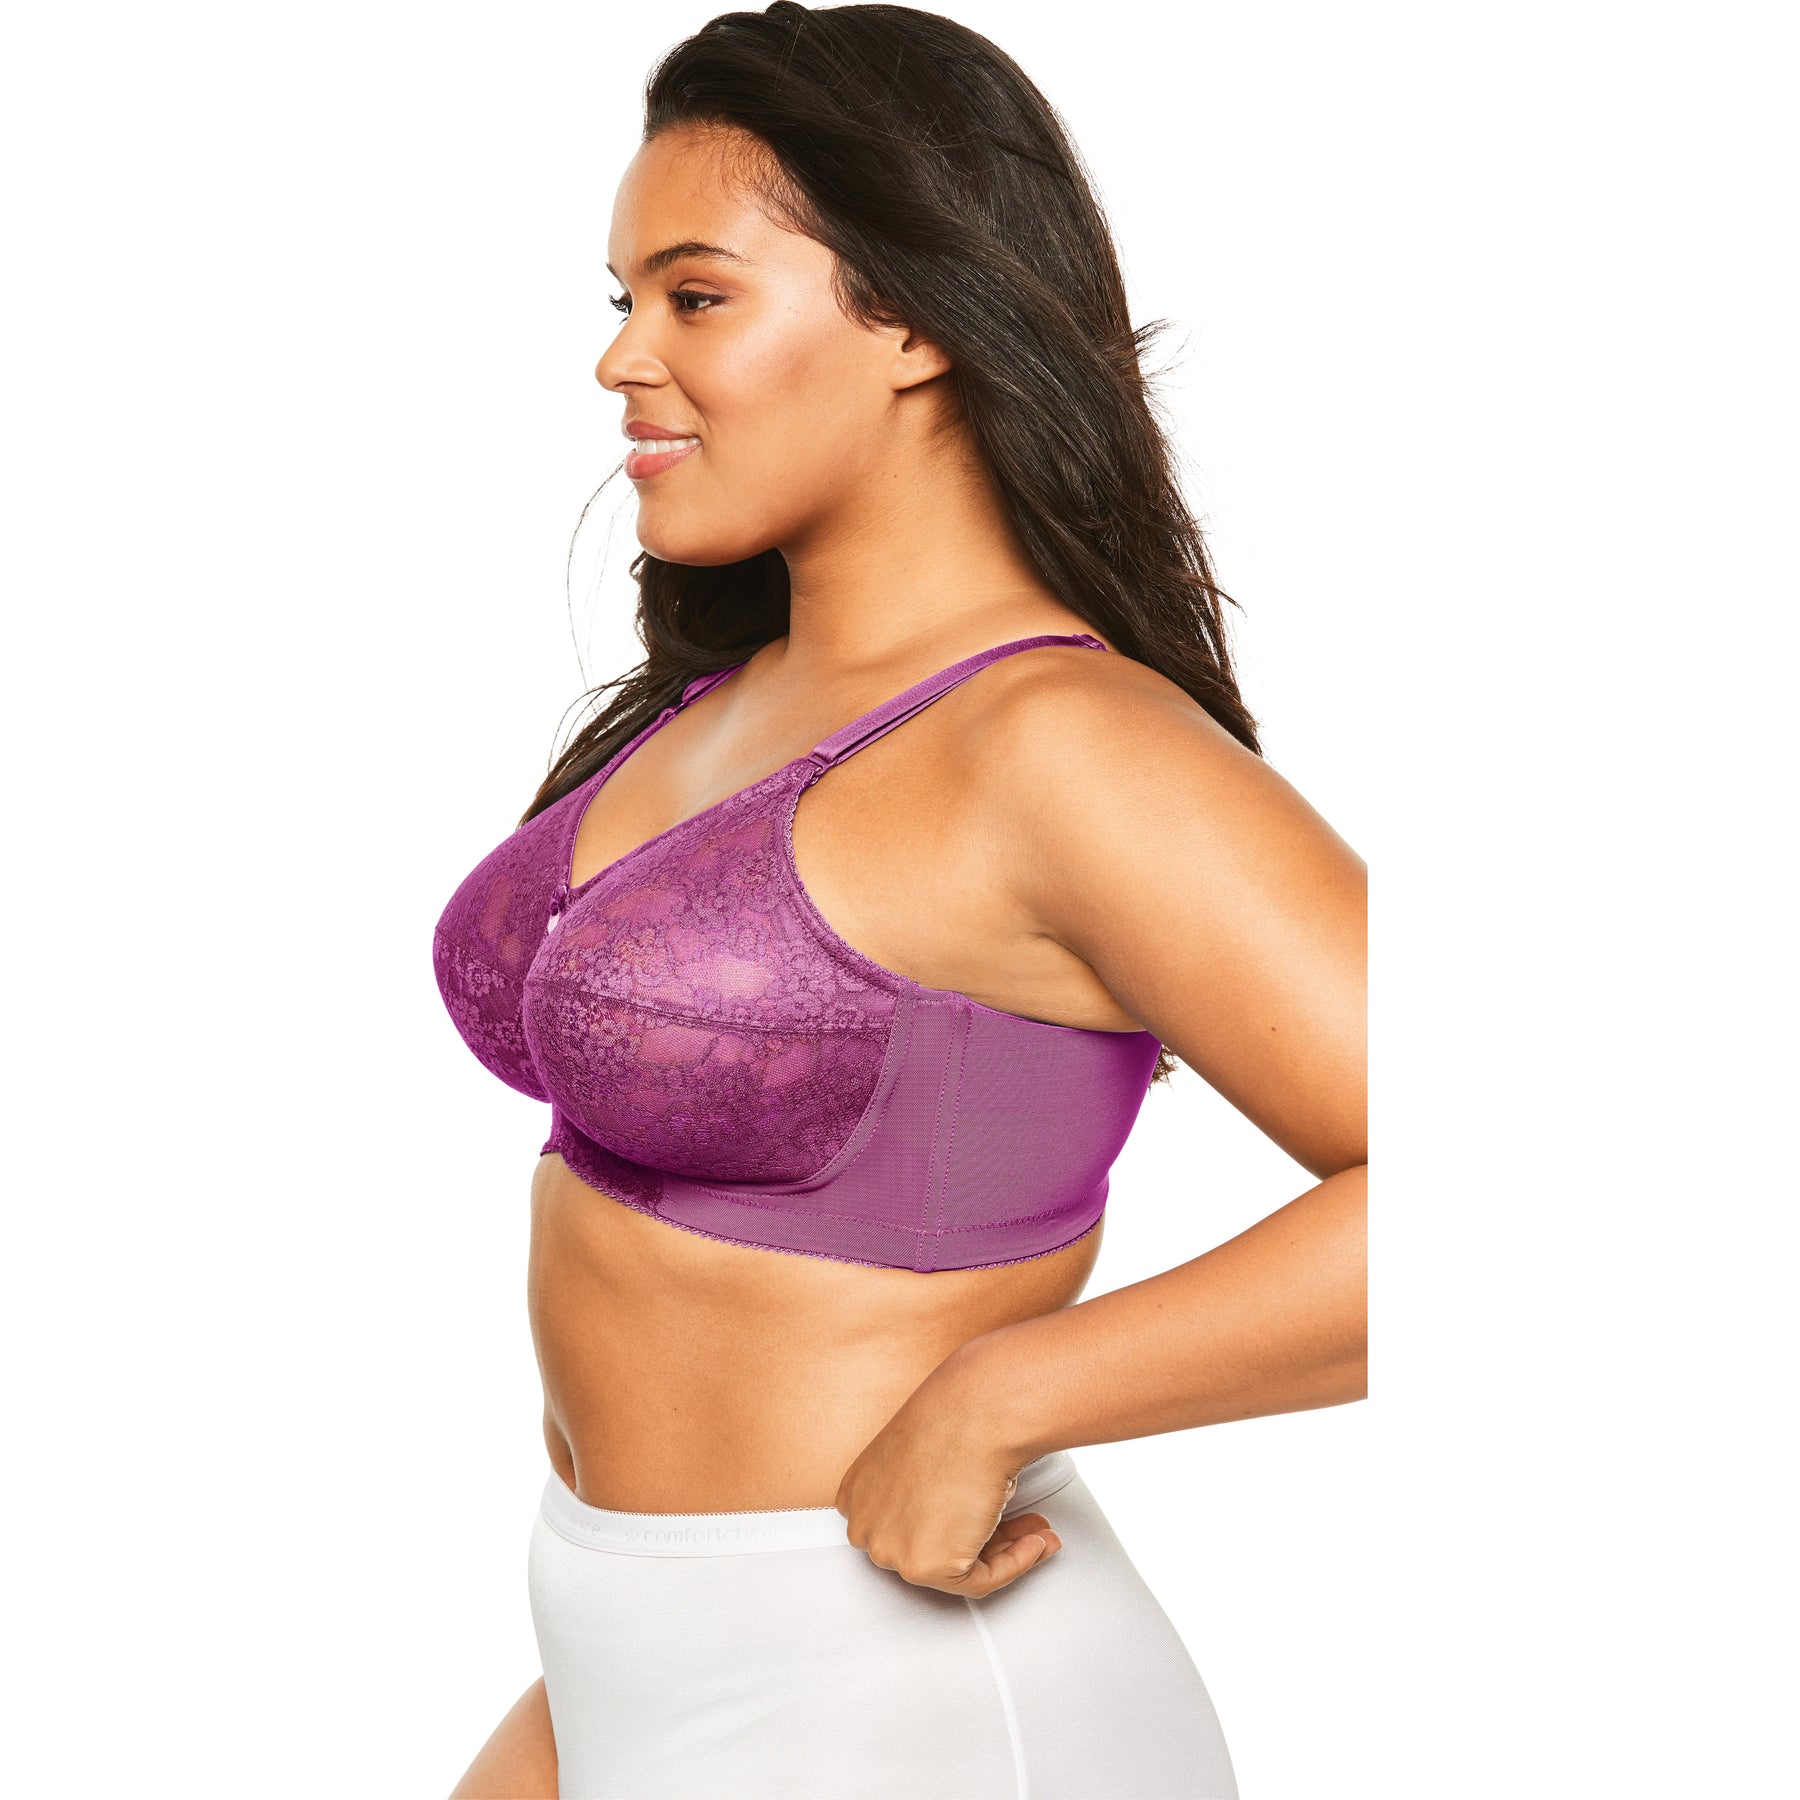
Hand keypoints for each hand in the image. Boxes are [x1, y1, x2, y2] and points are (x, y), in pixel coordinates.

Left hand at [833, 1351, 1062, 1596]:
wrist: (977, 1411)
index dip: (953, 1523)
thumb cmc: (956, 1416)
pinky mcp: (925, 1567)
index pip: (905, 1527)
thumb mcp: (924, 1456)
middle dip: (981, 1538)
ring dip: (1006, 1551)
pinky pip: (980, 1581)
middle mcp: (866, 1526)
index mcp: (857, 1495)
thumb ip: (928, 1493)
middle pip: (930, 1548)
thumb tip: (963, 1515)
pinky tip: (1035, 1541)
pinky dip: (1015, 1564)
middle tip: (1019, 1527)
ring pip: (954, 1569)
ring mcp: (891, 1549)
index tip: (981, 1516)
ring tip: (1035, 1534)